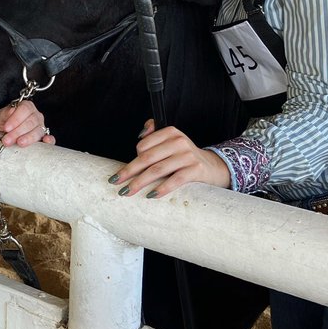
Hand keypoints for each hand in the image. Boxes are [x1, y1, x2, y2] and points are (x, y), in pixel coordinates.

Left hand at [0, 99, 55, 147]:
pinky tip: (45, 141)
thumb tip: (12, 111)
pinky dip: (50, 141)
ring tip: (19, 143)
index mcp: (26, 106)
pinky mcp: (44, 138)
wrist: (0, 135)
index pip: (25, 109)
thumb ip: (5, 113)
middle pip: (31, 122)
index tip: (6, 128)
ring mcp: (41, 127)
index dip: (16, 119)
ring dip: (28, 138)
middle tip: (7, 140)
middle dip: (18, 132)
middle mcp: (36, 115)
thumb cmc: (1, 124)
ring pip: (38, 131)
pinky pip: (51, 139)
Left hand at [110, 119, 230, 197]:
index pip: (143, 146)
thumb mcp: (172, 141)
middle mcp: (179, 141)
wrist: (212, 167)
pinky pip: (175, 180)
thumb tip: (140, 135)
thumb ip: (155, 133)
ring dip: (139, 182)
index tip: (124, 172)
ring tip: (127, 192)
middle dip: (128, 172)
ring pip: (157, 170)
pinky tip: (151, 195)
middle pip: (147, 158)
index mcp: (170, 132)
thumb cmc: (184, 157)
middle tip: (115, 182)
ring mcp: (188, 156)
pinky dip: (162, 188)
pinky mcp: (195, 170)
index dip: (133, 160)